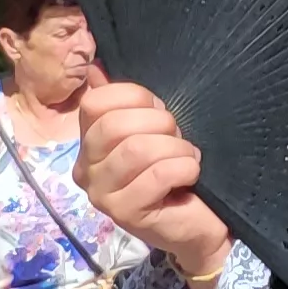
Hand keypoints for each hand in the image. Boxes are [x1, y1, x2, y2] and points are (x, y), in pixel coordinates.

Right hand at [75, 82, 231, 288]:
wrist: (201, 220)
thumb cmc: (177, 169)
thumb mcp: (155, 128)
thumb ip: (128, 103)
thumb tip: (96, 68)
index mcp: (89, 142)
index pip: (96, 102)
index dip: (137, 98)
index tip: (160, 114)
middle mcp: (86, 169)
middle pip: (115, 125)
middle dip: (161, 124)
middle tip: (178, 141)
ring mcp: (100, 194)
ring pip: (138, 149)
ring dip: (177, 150)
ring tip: (186, 161)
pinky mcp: (123, 213)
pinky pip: (159, 173)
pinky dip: (185, 168)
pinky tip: (190, 178)